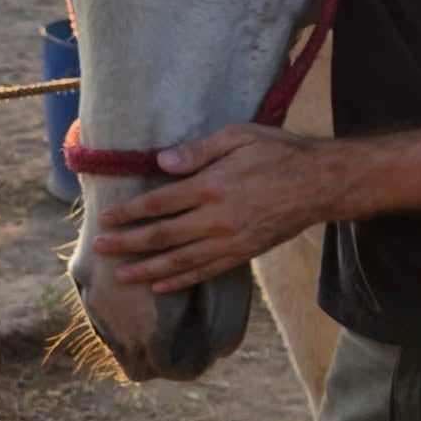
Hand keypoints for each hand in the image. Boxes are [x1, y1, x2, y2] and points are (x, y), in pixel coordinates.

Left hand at [91, 123, 321, 293]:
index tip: (107, 218)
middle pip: (163, 235)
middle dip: (128, 243)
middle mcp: (217, 218)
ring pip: (180, 260)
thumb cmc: (278, 152)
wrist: (320, 183)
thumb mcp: (239, 136)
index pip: (160, 203)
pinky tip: (161, 285)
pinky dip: (181, 280)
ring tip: (121, 275)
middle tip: (100, 249)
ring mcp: (230, 240)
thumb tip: (162, 162)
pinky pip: (206, 271)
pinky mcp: (243, 253)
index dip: (130, 212)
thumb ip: (199, 150)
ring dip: (147, 269)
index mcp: (213, 186)